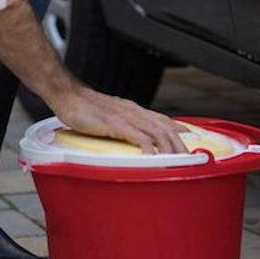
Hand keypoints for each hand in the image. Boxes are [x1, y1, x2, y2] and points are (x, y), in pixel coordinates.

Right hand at [47, 85, 189, 154]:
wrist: (68, 96)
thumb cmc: (84, 107)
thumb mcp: (109, 115)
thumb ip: (122, 124)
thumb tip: (129, 137)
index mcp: (134, 110)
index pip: (163, 119)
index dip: (179, 130)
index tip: (191, 140)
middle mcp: (134, 112)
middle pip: (165, 128)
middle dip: (179, 145)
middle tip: (188, 161)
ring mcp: (125, 117)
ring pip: (156, 132)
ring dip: (169, 148)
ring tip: (176, 162)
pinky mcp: (114, 124)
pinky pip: (137, 136)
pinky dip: (148, 147)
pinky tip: (152, 157)